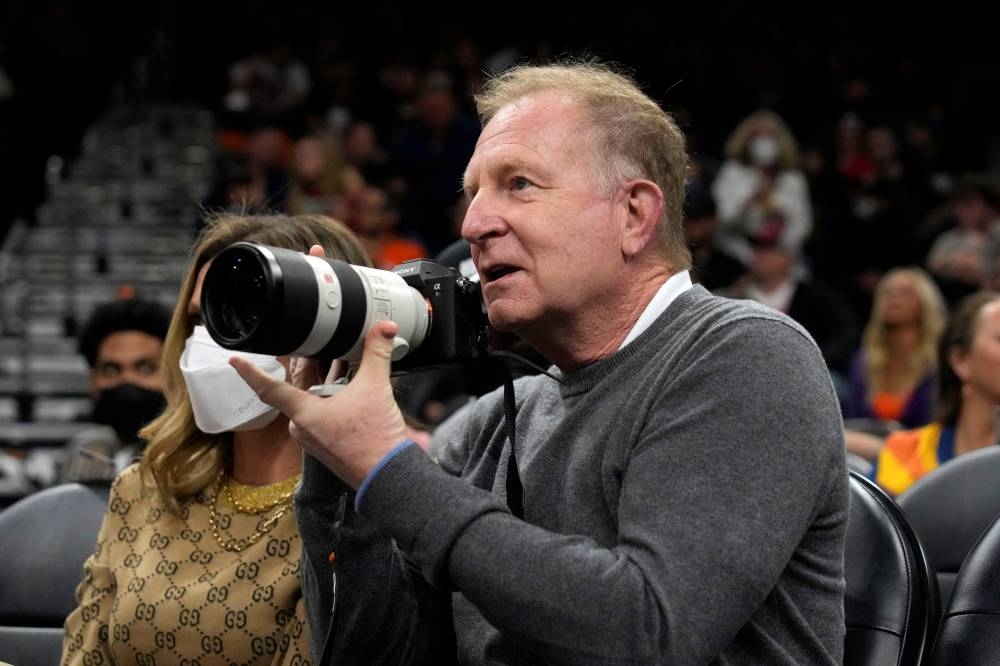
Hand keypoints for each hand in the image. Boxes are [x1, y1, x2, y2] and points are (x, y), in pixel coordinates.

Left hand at [229, 245, 408, 488]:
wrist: (388, 476)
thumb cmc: (374, 440)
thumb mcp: (375, 388)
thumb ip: (377, 354)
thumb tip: (384, 327)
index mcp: (304, 413)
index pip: (269, 388)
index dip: (250, 372)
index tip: (235, 360)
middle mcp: (304, 427)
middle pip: (300, 388)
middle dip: (311, 367)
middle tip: (320, 345)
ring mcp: (316, 438)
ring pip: (314, 401)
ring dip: (328, 383)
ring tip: (344, 364)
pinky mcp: (329, 445)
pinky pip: (325, 415)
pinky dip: (336, 400)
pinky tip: (353, 390)